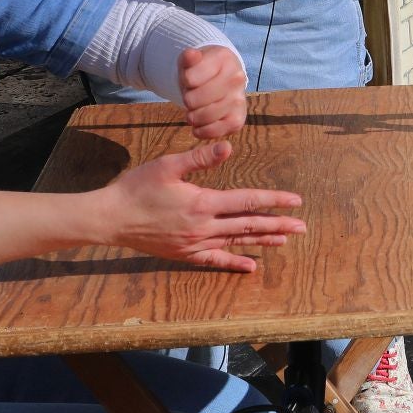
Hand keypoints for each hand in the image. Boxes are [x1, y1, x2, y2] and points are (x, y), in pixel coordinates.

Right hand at [95, 139, 303, 272]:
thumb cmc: (137, 187)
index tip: (296, 202)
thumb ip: (199, 158)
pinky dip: (235, 262)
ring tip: (285, 240)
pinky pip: (215, 260)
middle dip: (277, 225)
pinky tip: (250, 265)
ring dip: (262, 241)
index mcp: (203, 203)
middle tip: (302, 226)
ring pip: (236, 241)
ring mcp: (195, 244)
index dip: (274, 201)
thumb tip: (228, 147)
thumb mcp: (167, 166)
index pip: (247, 201)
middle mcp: (203, 227)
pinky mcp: (185, 254)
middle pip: (248, 225)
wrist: (110, 219)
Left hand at [177, 45, 247, 140]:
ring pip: (205, 116)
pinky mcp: (238, 119)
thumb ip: (188, 58)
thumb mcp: (191, 61)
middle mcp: (237, 78)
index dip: (184, 82)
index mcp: (224, 58)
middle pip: (194, 100)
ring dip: (193, 117)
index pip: (190, 79)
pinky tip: (198, 126)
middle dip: (188, 100)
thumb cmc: (202, 70)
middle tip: (190, 98)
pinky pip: (216, 131)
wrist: (221, 79)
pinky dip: (203, 131)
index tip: (189, 80)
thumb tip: (190, 55)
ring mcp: (239, 99)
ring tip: (194, 111)